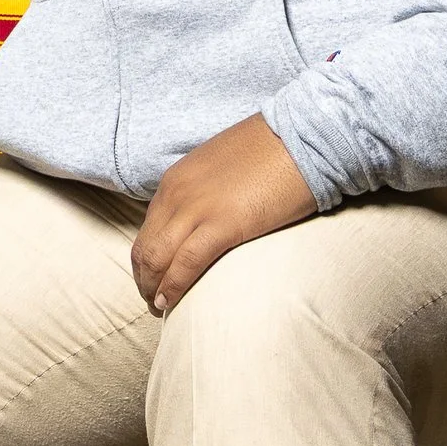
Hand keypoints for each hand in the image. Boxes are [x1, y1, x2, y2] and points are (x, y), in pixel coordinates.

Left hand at [130, 114, 317, 318]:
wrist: (302, 137)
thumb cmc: (272, 151)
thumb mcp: (221, 168)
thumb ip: (205, 191)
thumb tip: (207, 217)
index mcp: (176, 180)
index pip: (148, 227)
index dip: (147, 258)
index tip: (154, 278)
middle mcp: (176, 194)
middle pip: (145, 247)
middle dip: (144, 279)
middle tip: (153, 301)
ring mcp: (196, 209)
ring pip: (156, 259)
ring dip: (154, 289)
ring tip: (160, 308)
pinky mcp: (222, 225)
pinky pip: (185, 264)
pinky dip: (174, 288)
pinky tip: (172, 302)